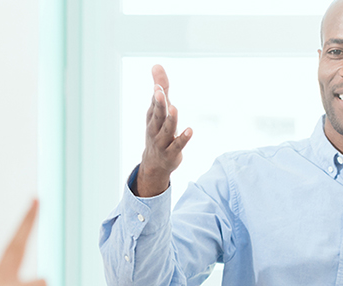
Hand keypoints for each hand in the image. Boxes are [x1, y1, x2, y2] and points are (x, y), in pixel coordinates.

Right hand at [136, 64, 192, 197]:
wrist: (154, 163)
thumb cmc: (157, 130)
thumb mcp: (158, 110)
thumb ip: (160, 88)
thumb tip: (156, 65)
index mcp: (152, 117)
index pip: (154, 104)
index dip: (156, 94)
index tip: (157, 85)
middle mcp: (155, 128)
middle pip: (157, 115)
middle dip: (158, 104)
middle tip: (158, 92)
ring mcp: (162, 141)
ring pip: (166, 130)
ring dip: (170, 120)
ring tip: (174, 108)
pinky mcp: (172, 153)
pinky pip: (177, 145)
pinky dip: (183, 138)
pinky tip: (190, 130)